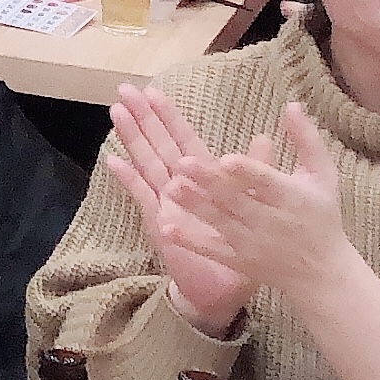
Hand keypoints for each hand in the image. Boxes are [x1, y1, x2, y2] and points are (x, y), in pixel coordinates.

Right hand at [101, 84, 252, 334]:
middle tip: (125, 89)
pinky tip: (113, 160)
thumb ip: (258, 171)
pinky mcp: (160, 223)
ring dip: (132, 138)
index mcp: (203, 180)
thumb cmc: (241, 250)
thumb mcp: (256, 205)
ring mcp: (166, 204)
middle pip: (158, 144)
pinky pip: (142, 197)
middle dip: (142, 117)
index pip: (183, 139)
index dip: (169, 116)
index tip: (154, 91)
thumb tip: (266, 137)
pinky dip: (128, 179)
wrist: (226, 290)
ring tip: (116, 112)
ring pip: (147, 163)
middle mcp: (180, 187)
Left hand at [158, 102, 352, 298]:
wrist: (322, 273)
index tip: (226, 158)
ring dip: (195, 206)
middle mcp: (271, 222)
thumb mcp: (322, 176)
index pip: (267, 183)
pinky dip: (191, 241)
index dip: (248, 171)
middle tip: (182, 163)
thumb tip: (292, 104)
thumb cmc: (321, 216)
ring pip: (220, 222)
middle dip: (210, 183)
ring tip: (170, 187)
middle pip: (237, 200)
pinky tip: (166, 228)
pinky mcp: (239, 262)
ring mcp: (253, 244)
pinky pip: (213, 251)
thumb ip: (307, 140)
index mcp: (292, 198)